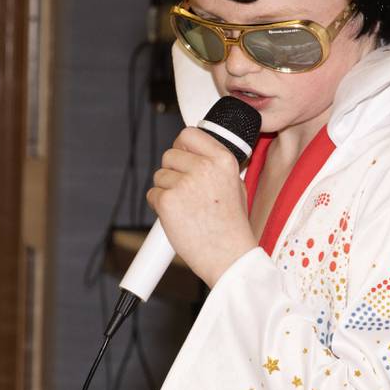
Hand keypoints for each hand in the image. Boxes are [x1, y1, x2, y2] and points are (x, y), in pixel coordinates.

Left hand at [147, 127, 257, 286]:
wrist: (229, 256)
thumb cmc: (232, 227)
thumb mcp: (236, 185)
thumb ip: (215, 165)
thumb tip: (194, 152)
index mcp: (223, 160)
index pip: (189, 134)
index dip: (182, 145)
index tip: (183, 155)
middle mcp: (204, 167)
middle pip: (170, 154)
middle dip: (173, 171)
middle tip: (186, 192)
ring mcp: (184, 184)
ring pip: (159, 176)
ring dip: (166, 190)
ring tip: (186, 208)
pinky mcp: (167, 201)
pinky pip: (153, 194)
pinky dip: (160, 206)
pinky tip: (178, 217)